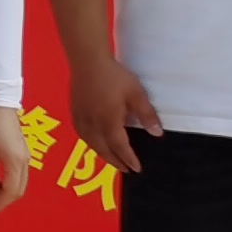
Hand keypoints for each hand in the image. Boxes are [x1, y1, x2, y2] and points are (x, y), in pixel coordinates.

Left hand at [0, 102, 29, 214]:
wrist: (0, 102)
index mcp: (15, 163)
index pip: (11, 192)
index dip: (0, 204)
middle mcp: (25, 162)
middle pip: (19, 190)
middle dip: (5, 201)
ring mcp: (26, 156)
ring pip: (21, 183)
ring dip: (8, 192)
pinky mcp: (23, 152)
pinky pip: (20, 175)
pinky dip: (10, 183)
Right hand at [68, 57, 158, 174]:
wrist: (88, 61)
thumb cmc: (114, 76)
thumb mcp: (136, 93)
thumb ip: (146, 114)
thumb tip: (157, 134)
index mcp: (109, 122)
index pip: (120, 147)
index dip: (129, 159)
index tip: (136, 169)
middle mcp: (93, 124)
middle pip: (104, 149)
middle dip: (115, 161)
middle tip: (125, 170)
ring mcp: (82, 118)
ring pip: (91, 144)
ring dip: (102, 154)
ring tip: (111, 159)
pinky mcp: (75, 112)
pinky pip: (82, 135)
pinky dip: (90, 143)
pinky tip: (93, 142)